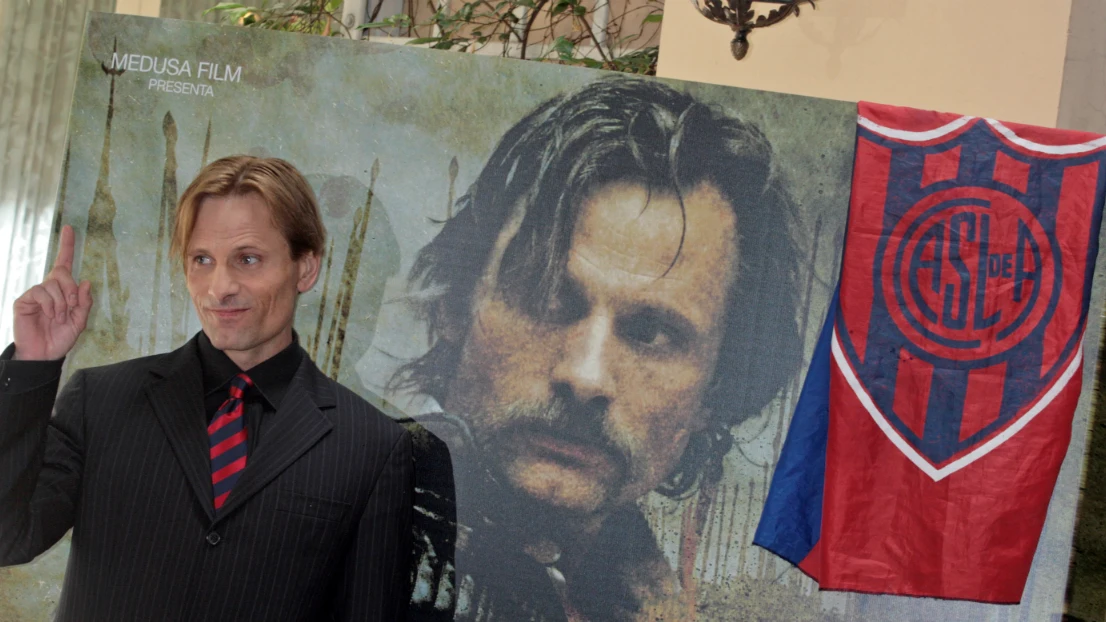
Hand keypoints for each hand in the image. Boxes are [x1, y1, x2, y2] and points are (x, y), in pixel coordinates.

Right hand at [12, 225, 92, 360]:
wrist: (45, 354)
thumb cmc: (61, 338)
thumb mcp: (80, 321)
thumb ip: (85, 302)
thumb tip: (86, 281)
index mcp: (63, 290)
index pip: (64, 263)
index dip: (67, 245)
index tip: (69, 228)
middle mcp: (49, 288)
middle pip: (62, 272)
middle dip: (71, 289)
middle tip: (71, 307)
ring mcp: (35, 294)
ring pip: (52, 284)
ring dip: (61, 303)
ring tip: (59, 318)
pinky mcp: (24, 300)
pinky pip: (40, 292)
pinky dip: (50, 304)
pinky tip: (50, 316)